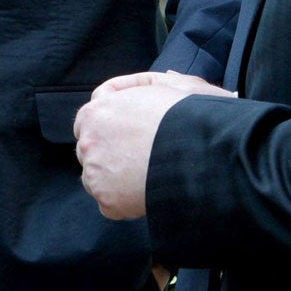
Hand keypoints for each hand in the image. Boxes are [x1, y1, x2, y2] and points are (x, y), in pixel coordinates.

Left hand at [73, 71, 235, 220]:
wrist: (201, 151)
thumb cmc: (188, 115)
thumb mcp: (166, 86)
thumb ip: (144, 87)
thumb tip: (145, 86)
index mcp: (96, 111)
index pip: (88, 120)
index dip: (107, 127)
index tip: (124, 136)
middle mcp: (88, 140)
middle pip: (90, 149)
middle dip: (108, 153)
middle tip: (137, 159)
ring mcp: (95, 171)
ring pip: (96, 178)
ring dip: (114, 179)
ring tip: (145, 178)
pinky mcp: (107, 199)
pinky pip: (109, 204)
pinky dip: (124, 203)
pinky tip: (145, 195)